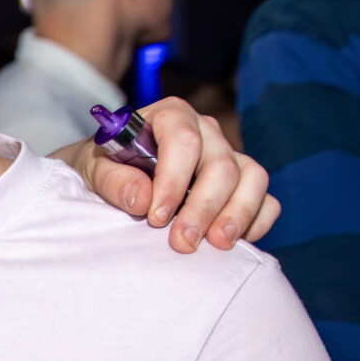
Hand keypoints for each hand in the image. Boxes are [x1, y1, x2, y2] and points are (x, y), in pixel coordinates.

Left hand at [60, 98, 278, 252]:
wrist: (116, 175)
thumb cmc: (106, 167)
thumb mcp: (93, 169)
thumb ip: (112, 180)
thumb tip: (143, 199)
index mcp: (170, 116)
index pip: (184, 140)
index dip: (173, 180)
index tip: (156, 218)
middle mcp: (206, 131)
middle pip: (221, 165)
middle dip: (203, 208)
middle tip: (182, 243)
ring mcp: (230, 155)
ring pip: (252, 178)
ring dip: (237, 214)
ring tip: (217, 244)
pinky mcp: (244, 183)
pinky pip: (266, 199)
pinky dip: (257, 222)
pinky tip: (234, 243)